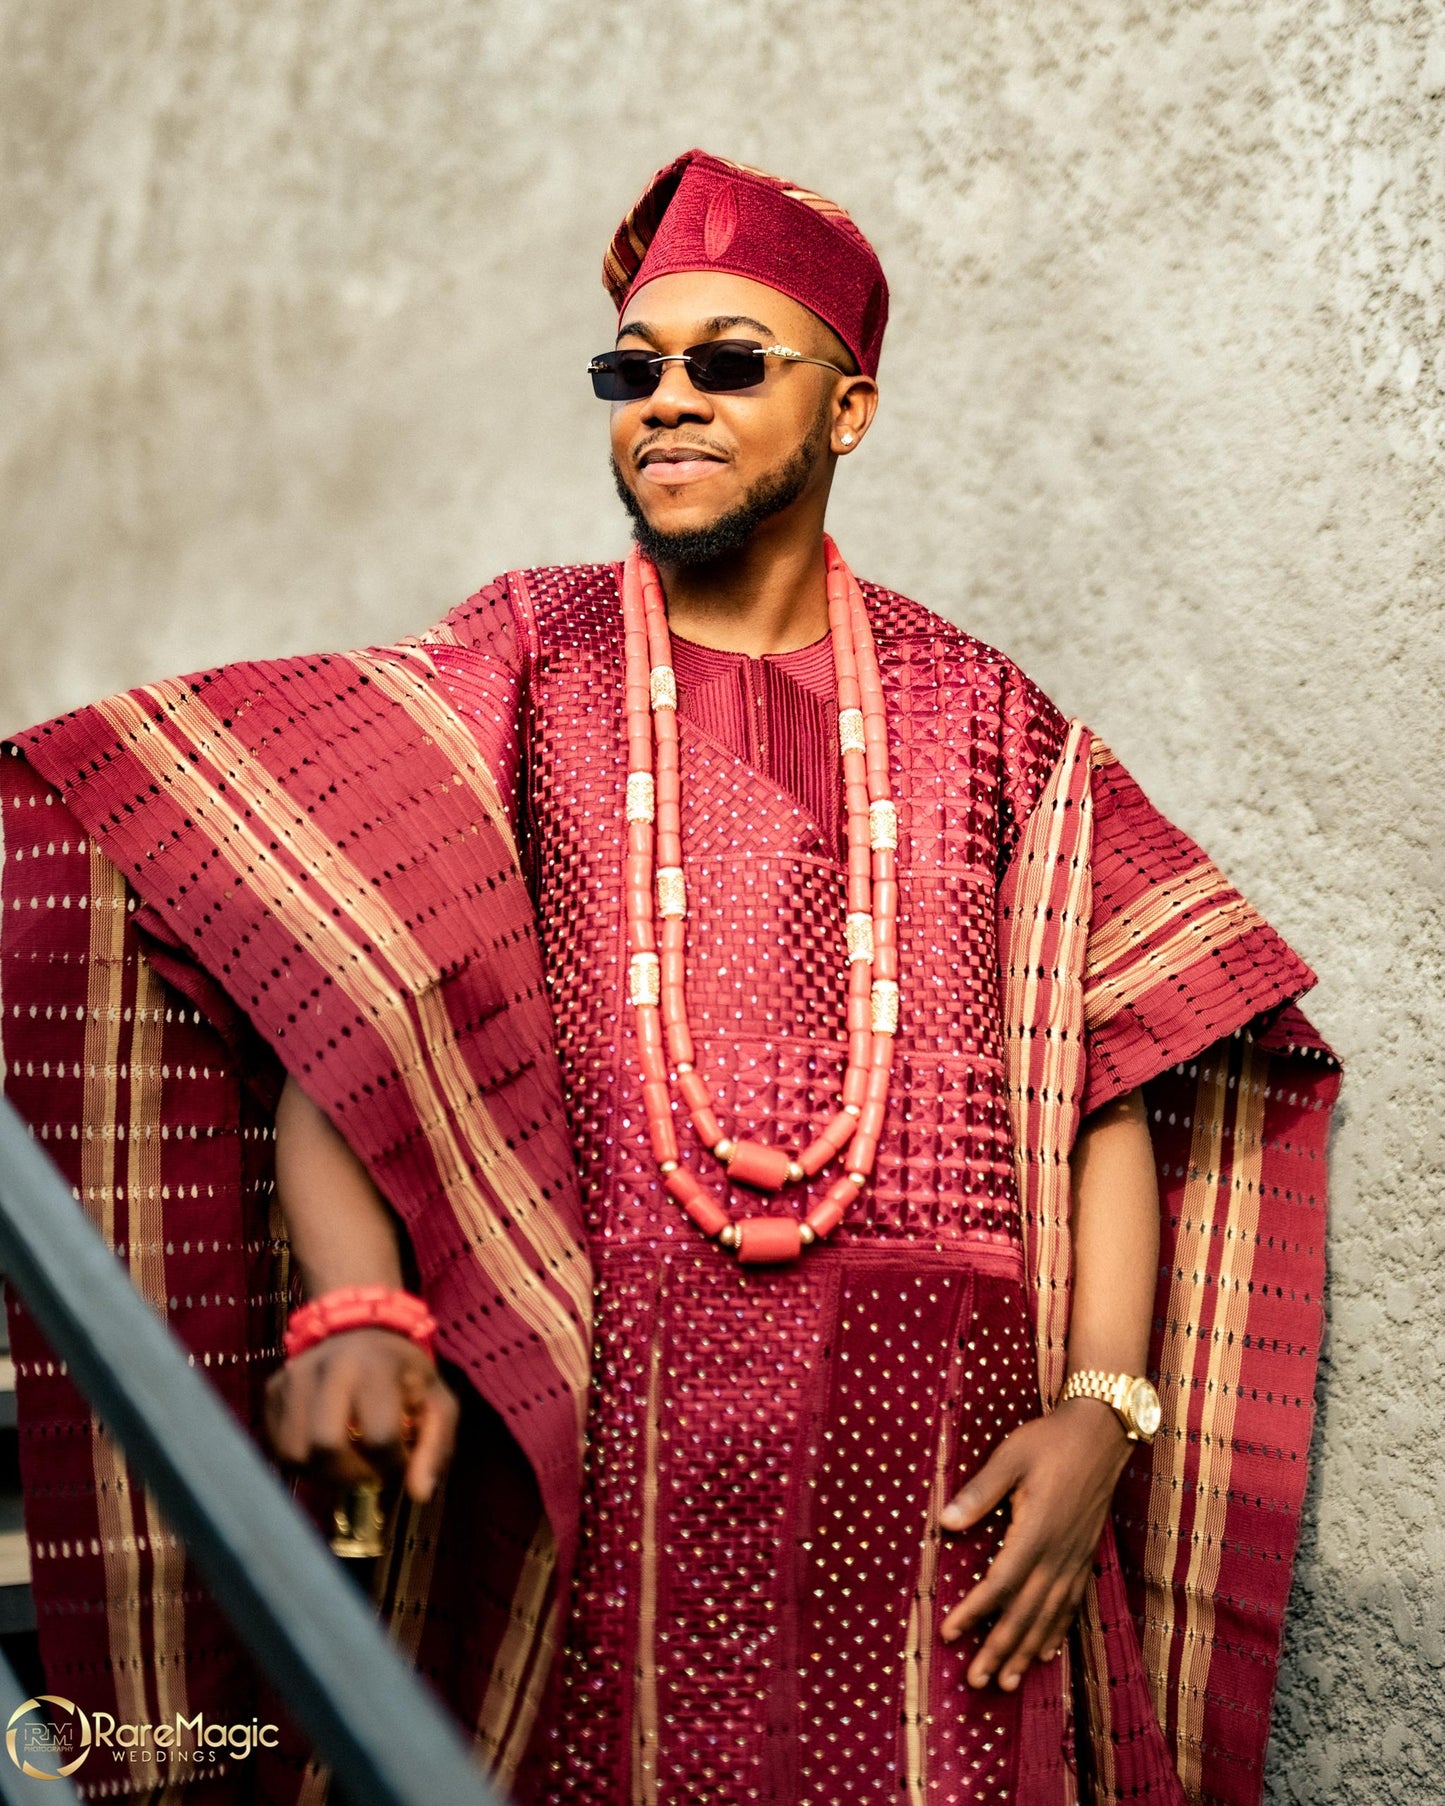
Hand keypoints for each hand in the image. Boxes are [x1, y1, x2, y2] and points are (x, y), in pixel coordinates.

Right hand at [264, 1327, 459, 1504]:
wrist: (363, 1331)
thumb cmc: (405, 1373)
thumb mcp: (437, 1402)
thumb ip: (435, 1447)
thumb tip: (419, 1495)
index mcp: (375, 1366)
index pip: (379, 1437)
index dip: (393, 1465)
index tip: (400, 1461)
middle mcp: (327, 1367)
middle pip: (325, 1446)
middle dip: (350, 1475)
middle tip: (367, 1472)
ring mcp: (293, 1377)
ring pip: (295, 1453)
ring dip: (323, 1473)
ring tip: (347, 1461)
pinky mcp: (273, 1390)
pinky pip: (278, 1448)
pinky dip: (303, 1462)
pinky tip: (326, 1450)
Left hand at [936, 1397, 1132, 1689]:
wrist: (1101, 1433)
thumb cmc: (1049, 1440)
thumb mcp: (1009, 1456)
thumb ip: (979, 1491)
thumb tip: (945, 1522)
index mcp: (1035, 1531)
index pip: (1000, 1583)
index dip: (974, 1612)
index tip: (949, 1634)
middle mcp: (1058, 1554)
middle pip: (1024, 1612)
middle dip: (998, 1648)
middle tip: (976, 1681)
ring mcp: (1075, 1558)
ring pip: (1048, 1616)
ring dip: (1025, 1651)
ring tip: (1006, 1682)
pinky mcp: (1084, 1556)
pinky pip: (1071, 1605)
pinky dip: (1056, 1632)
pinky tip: (1046, 1653)